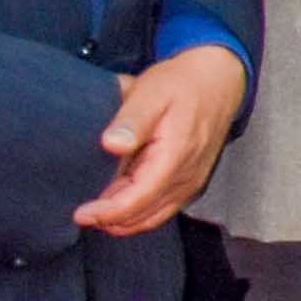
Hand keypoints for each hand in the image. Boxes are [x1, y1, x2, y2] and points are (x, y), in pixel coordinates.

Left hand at [73, 45, 250, 234]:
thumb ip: (132, 120)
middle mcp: (186, 176)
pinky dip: (140, 213)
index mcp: (175, 156)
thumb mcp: (152, 92)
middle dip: (111, 220)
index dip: (108, 212)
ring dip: (124, 220)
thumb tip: (111, 144)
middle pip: (144, 214)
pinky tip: (121, 204)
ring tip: (96, 212)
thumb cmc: (182, 84)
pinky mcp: (191, 181)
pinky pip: (163, 209)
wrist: (219, 80)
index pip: (138, 199)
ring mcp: (191, 181)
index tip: (81, 214)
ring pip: (153, 216)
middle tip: (81, 214)